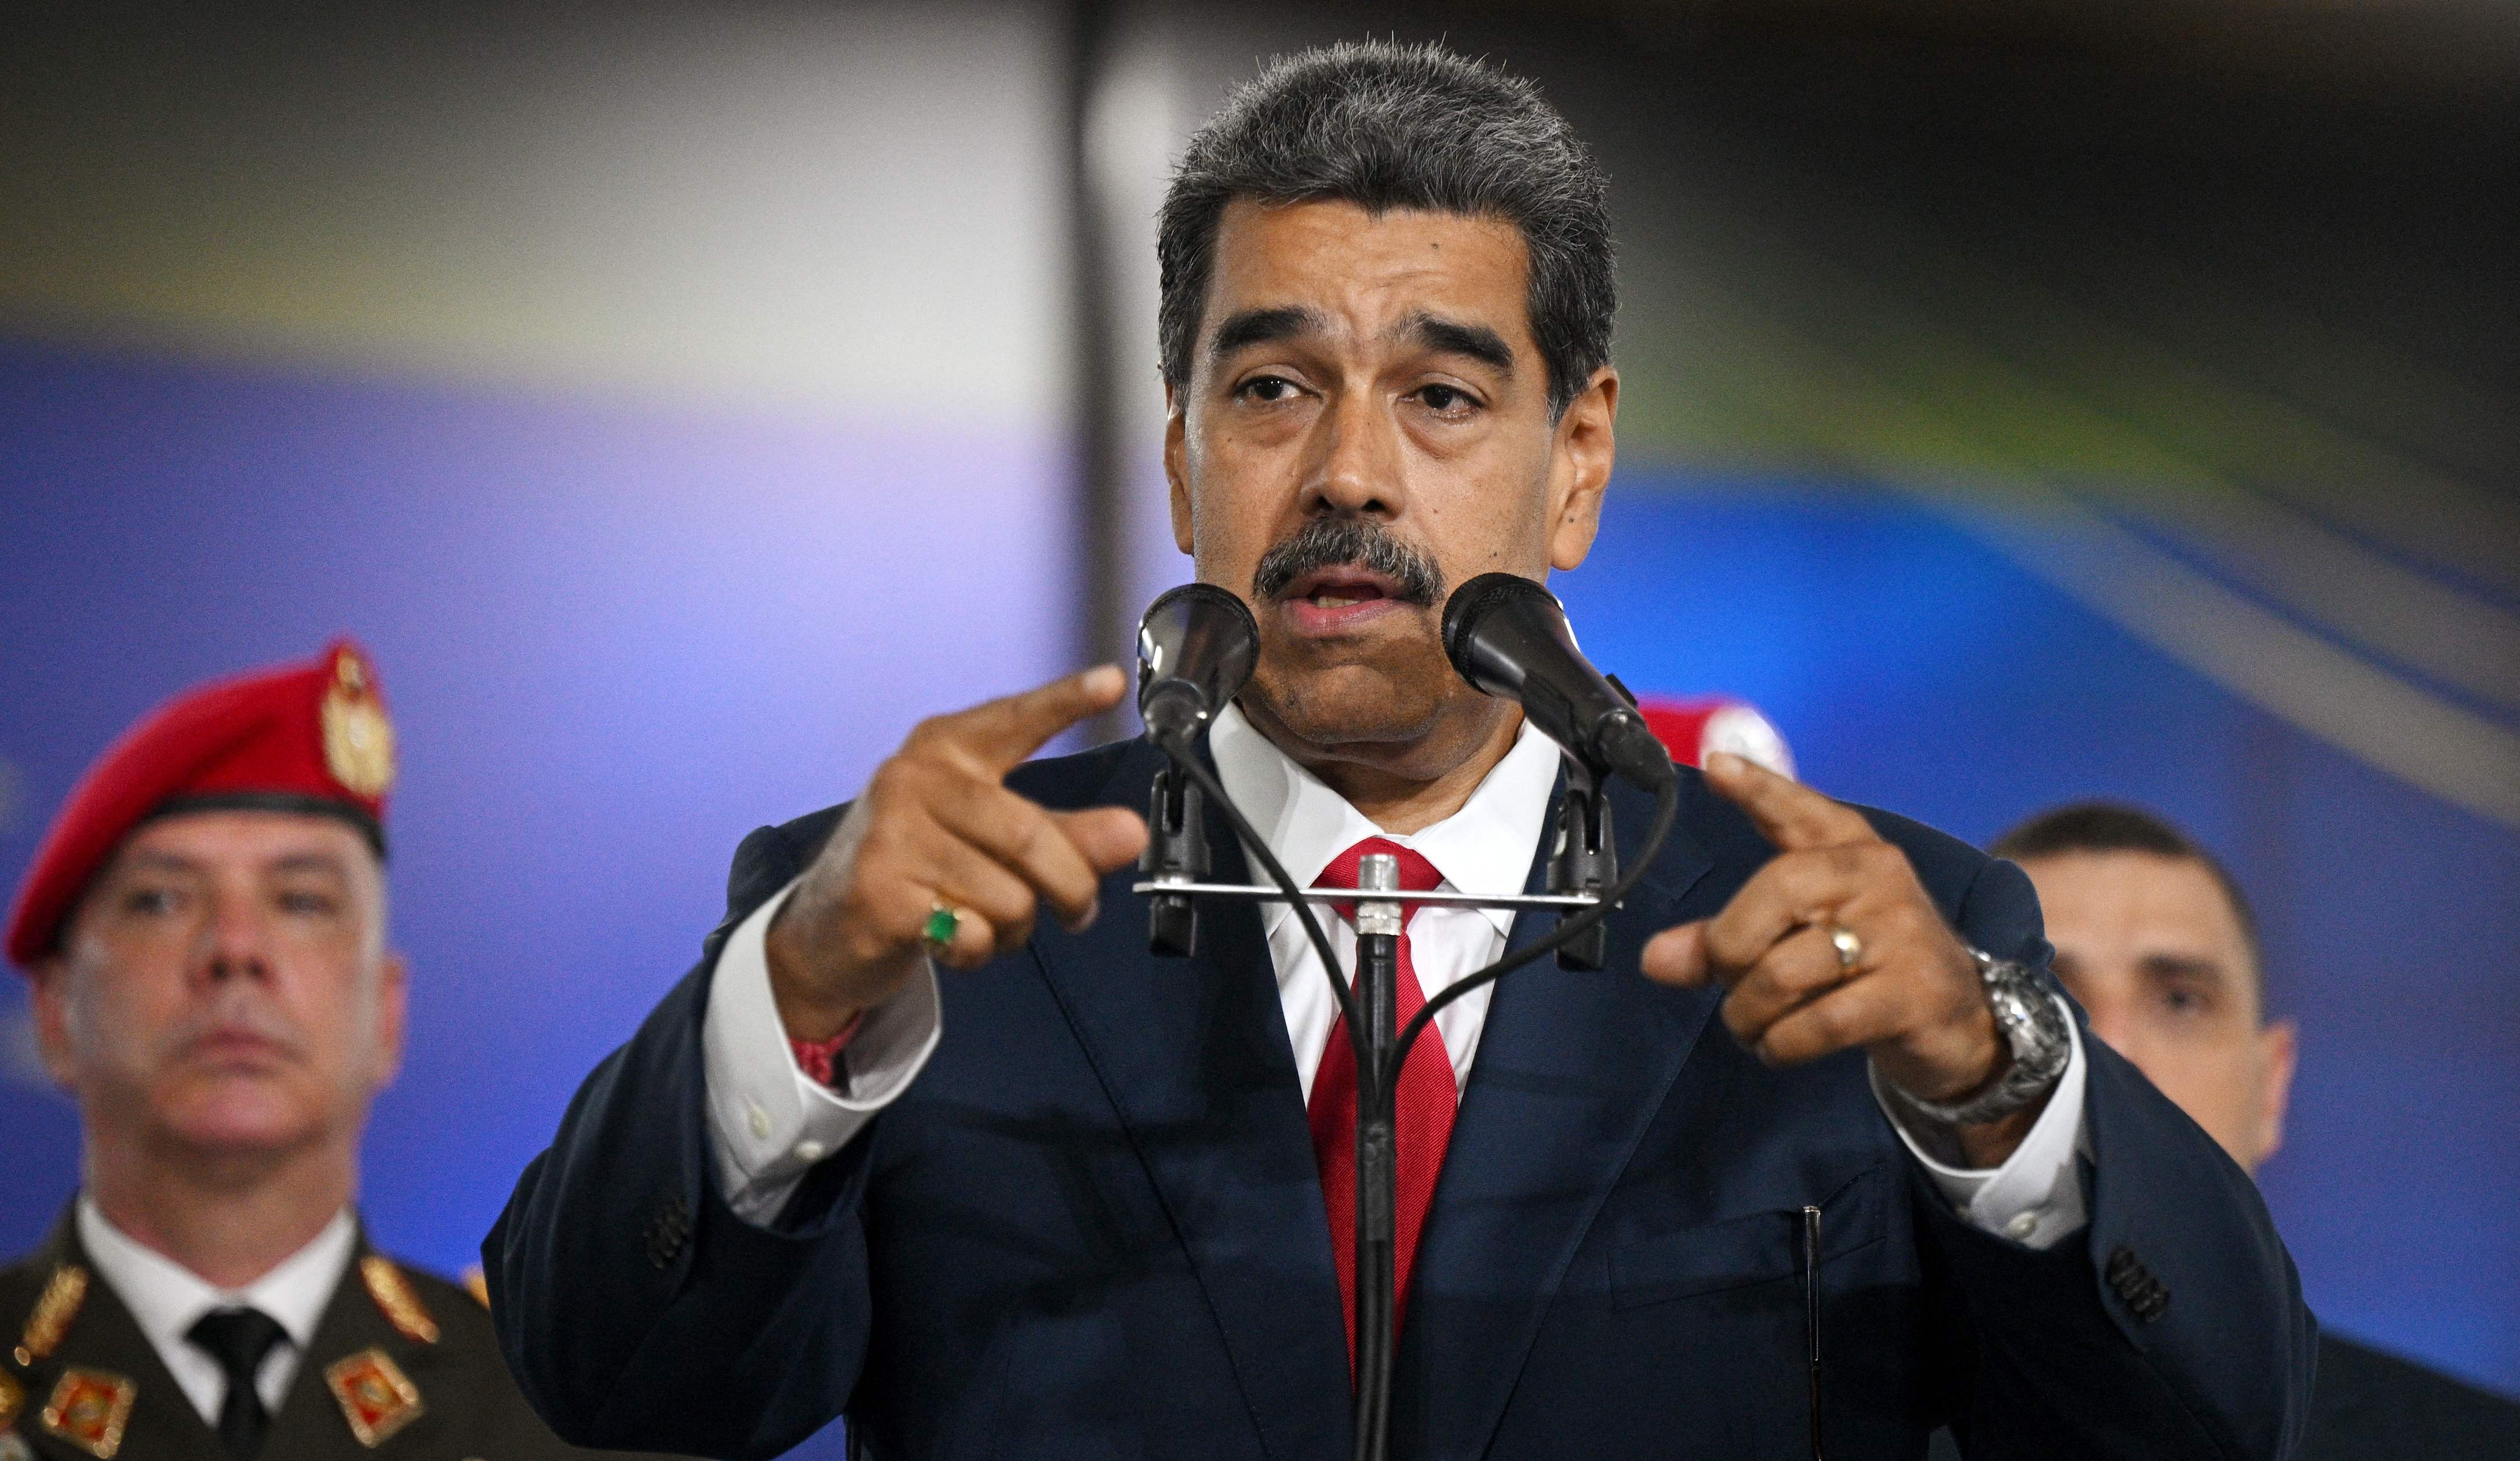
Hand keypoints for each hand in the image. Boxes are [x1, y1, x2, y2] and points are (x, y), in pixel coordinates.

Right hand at [764, 666, 1149, 1039]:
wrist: (828, 927)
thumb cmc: (920, 869)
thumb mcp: (991, 841)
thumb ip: (1064, 834)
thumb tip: (1129, 833)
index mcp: (945, 749)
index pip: (1014, 720)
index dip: (1065, 700)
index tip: (1112, 681)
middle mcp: (913, 779)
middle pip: (1030, 835)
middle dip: (1071, 886)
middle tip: (1080, 910)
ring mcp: (890, 835)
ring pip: (1008, 896)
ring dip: (1017, 929)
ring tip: (988, 923)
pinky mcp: (878, 894)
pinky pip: (971, 934)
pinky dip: (978, 952)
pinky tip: (951, 941)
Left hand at [1639, 753, 2036, 1161]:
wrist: (1960, 1024)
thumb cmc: (1865, 968)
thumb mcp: (1798, 942)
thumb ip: (1725, 941)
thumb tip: (1655, 959)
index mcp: (1850, 851)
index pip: (1799, 811)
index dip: (1759, 788)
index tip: (1717, 767)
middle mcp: (1878, 878)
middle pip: (1773, 894)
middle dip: (1729, 950)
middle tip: (1731, 983)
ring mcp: (1900, 934)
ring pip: (1785, 971)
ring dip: (1749, 1013)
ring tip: (1753, 1027)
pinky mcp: (1911, 994)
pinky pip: (1818, 1022)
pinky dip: (1782, 1044)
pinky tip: (1779, 1047)